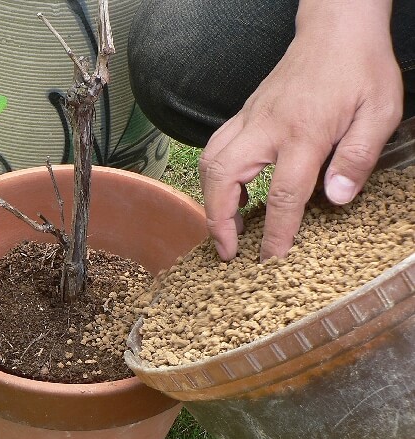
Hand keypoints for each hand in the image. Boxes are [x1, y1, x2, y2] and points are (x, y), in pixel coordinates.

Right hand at [198, 0, 402, 260]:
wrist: (335, 30)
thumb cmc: (359, 69)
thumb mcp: (378, 111)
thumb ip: (358, 157)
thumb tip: (336, 198)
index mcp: (303, 133)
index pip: (282, 194)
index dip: (275, 234)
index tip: (270, 260)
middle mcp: (266, 128)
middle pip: (223, 178)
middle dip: (218, 220)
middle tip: (227, 250)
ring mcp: (250, 119)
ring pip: (210, 162)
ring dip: (210, 200)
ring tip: (222, 227)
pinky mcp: (244, 115)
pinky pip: (215, 148)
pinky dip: (213, 177)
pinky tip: (228, 192)